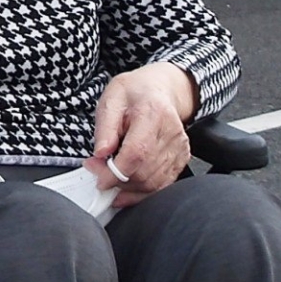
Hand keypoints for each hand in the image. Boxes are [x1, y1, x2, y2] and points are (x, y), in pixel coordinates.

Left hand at [90, 64, 196, 207]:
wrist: (159, 90)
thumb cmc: (135, 93)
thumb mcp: (111, 100)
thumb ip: (105, 128)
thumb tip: (101, 153)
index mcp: (153, 113)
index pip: (137, 153)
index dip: (115, 172)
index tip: (99, 178)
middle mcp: (171, 132)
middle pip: (145, 173)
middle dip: (117, 181)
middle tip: (99, 171)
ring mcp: (179, 148)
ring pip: (153, 184)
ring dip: (128, 189)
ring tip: (111, 177)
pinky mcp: (181, 159)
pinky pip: (162, 185)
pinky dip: (142, 191)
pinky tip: (127, 186)